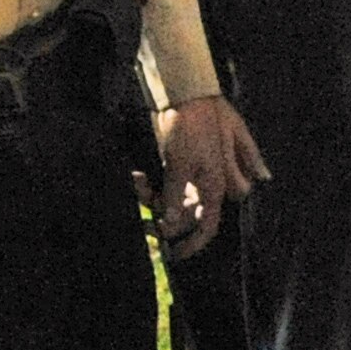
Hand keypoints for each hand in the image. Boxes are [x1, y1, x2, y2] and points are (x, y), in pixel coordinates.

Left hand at [151, 94, 265, 260]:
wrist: (190, 94)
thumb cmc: (192, 126)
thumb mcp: (181, 162)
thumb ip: (175, 196)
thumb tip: (170, 225)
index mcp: (216, 185)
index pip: (208, 224)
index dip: (193, 243)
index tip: (173, 255)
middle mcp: (209, 183)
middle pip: (187, 215)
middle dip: (163, 219)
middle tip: (141, 220)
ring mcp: (197, 174)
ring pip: (174, 201)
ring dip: (151, 199)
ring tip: (134, 184)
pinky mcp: (184, 165)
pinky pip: (167, 186)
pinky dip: (150, 186)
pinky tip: (136, 175)